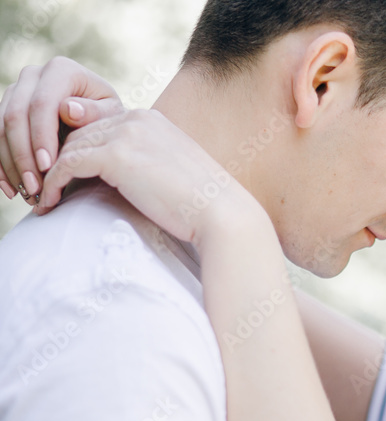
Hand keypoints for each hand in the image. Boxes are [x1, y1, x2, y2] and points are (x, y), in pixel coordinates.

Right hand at [0, 56, 123, 202]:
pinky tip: (12, 189)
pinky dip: (1, 165)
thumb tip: (68, 109)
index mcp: (61, 71)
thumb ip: (94, 112)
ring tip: (28, 194)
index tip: (48, 167)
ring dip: (11, 165)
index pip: (42, 104)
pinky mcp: (6, 108)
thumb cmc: (109, 118)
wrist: (99, 118)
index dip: (41, 137)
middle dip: (23, 156)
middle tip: (36, 188)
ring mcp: (16, 90)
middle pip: (15, 116)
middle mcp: (33, 75)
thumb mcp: (112, 116)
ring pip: (0, 128)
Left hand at [40, 109, 264, 247]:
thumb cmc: (204, 205)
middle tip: (46, 189)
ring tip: (42, 199)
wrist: (223, 215)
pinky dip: (52, 184)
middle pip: (80, 133)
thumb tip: (127, 181)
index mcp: (152, 121)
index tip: (69, 181)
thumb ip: (146, 165)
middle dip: (58, 160)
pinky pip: (67, 165)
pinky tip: (48, 203)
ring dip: (49, 173)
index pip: (100, 128)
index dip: (80, 154)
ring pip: (68, 147)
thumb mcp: (173, 174)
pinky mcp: (116, 157)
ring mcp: (127, 135)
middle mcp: (138, 119)